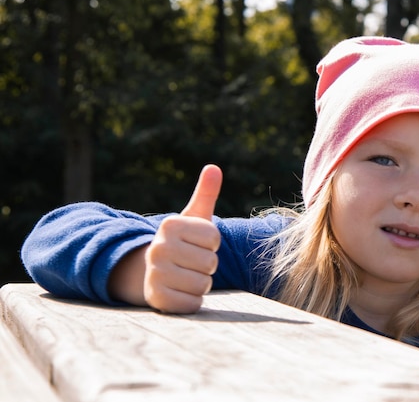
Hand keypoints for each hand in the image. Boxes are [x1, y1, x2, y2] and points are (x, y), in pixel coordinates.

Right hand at [143, 164, 222, 312]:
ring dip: (200, 284)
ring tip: (184, 276)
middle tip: (189, 262)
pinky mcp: (156, 299)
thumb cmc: (182, 242)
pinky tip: (179, 292)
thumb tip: (214, 168)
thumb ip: (205, 194)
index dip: (211, 243)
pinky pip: (193, 304)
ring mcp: (154, 274)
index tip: (196, 243)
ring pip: (203, 284)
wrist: (151, 271)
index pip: (214, 238)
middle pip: (210, 262)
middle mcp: (157, 248)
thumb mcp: (193, 217)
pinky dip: (192, 301)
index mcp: (170, 225)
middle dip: (206, 265)